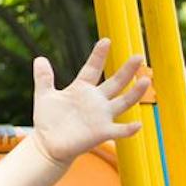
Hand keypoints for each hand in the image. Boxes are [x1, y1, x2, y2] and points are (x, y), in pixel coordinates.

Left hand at [30, 39, 148, 163]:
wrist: (48, 145)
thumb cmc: (48, 120)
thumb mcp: (44, 96)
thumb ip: (43, 78)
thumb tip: (39, 58)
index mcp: (81, 89)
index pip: (92, 69)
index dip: (99, 55)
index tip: (106, 40)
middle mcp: (95, 101)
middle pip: (115, 82)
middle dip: (127, 70)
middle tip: (138, 56)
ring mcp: (101, 116)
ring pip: (123, 102)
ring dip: (135, 93)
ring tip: (146, 80)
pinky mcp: (102, 132)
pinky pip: (119, 130)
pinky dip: (129, 129)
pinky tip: (138, 124)